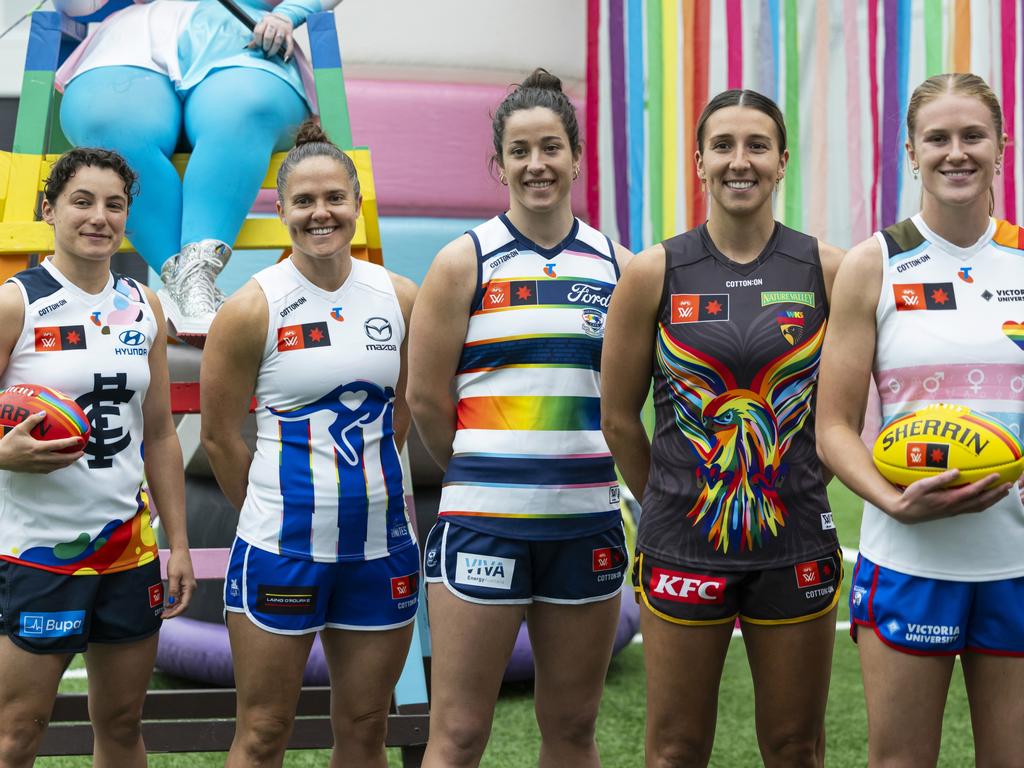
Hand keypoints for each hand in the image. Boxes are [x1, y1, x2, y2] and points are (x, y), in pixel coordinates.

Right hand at [0, 412, 82, 472]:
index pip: (59, 445)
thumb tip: (43, 412)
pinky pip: (50, 470)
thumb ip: (32, 420)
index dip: (71, 442)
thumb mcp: (19, 429)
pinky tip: (60, 464)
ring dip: (68, 462)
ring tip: (75, 458)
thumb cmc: (8, 444)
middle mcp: (40, 458)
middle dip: (74, 456)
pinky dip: (58, 467)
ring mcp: (38, 466)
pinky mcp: (34, 471)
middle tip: (82, 451)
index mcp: (38, 448)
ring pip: (58, 466)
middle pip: (62, 459)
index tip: (80, 439)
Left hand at [161, 548, 196, 618]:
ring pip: (182, 601)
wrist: (180, 552)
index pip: (184, 605)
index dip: (175, 612)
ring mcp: (188, 587)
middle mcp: (190, 588)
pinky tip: (167, 604)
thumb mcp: (173, 576)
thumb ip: (173, 589)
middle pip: (184, 605)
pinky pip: (180, 596)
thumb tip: (172, 602)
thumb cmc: (177, 562)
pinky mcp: (184, 585)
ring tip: (163, 612)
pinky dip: (174, 602)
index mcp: (190, 587)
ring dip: (173, 608)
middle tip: (162, 616)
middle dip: (174, 612)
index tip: (166, 616)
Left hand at [249, 13, 293, 60]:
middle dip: (265, 46)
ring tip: (270, 53)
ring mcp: (282, 29)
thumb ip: (256, 37)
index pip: (258, 32)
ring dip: (273, 49)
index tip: (259, 45)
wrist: (284, 17)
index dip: (257, 41)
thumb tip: (248, 47)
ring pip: (278, 41)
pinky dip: (288, 52)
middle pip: (268, 37)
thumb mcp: (262, 27)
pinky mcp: (290, 34)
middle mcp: (273, 24)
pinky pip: (290, 44)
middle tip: (265, 49)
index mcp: (265, 21)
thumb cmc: (270, 25)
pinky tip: (285, 58)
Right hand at [887, 469, 1011, 523]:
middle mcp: (955, 507)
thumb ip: (940, 479)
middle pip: (981, 501)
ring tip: (1003, 492)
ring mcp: (955, 511)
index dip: (986, 483)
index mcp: (949, 500)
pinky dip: (985, 504)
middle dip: (996, 493)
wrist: (906, 513)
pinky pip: (974, 509)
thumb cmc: (912, 497)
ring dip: (993, 500)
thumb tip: (957, 471)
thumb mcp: (922, 485)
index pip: (973, 491)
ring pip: (980, 506)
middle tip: (1009, 485)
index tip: (997, 475)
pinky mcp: (953, 512)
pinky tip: (987, 499)